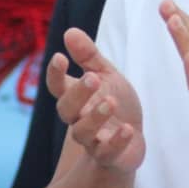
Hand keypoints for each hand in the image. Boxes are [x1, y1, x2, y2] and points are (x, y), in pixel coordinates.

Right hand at [46, 28, 144, 174]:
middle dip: (78, 93)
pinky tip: (127, 129)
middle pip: (66, 109)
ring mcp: (93, 139)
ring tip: (110, 102)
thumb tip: (69, 31)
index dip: (55, 73)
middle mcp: (79, 119)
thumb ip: (88, 56)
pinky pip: (107, 152)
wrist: (133, 139)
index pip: (57, 86)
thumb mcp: (106, 74)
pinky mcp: (110, 156)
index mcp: (76, 97)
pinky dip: (117, 141)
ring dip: (95, 117)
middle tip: (93, 78)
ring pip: (82, 132)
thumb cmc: (115, 102)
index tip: (59, 57)